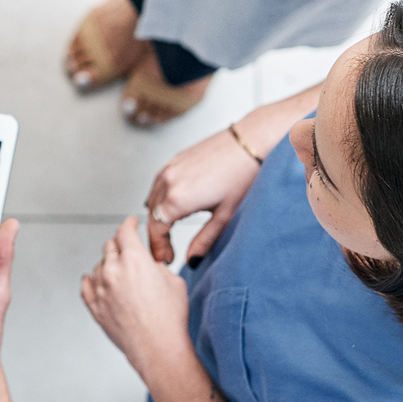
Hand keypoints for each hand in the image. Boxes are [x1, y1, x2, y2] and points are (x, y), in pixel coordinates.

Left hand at [81, 217, 193, 380]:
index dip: (129, 224)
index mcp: (135, 259)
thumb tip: (149, 261)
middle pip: (110, 246)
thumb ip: (156, 264)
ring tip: (121, 272)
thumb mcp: (173, 280)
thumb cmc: (170, 319)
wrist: (159, 349)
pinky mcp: (94, 306)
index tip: (131, 223)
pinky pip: (86, 285)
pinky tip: (96, 280)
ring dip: (109, 264)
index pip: (125, 230)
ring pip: (99, 265)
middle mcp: (113, 270)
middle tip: (128, 249)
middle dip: (121, 245)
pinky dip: (92, 280)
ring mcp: (100, 289)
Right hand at [148, 126, 263, 264]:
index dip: (158, 248)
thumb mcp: (224, 215)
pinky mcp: (175, 159)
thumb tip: (191, 260)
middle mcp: (168, 181)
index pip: (156, 230)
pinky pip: (158, 184)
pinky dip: (160, 198)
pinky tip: (172, 205)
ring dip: (157, 216)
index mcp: (177, 199)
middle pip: (152, 215)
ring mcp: (169, 168)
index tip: (165, 259)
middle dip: (157, 235)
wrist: (250, 141)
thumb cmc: (243, 175)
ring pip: (152, 198)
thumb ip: (204, 240)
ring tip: (169, 231)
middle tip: (167, 251)